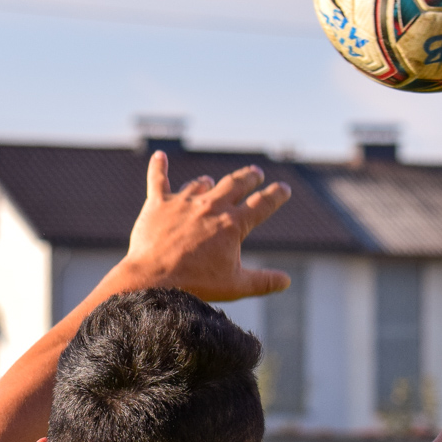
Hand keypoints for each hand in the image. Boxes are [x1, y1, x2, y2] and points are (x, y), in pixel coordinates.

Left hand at [121, 151, 293, 300]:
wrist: (154, 279)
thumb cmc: (196, 284)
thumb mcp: (235, 286)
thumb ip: (263, 281)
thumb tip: (287, 281)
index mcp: (232, 225)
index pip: (262, 204)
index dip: (276, 195)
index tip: (284, 188)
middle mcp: (210, 207)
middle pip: (235, 184)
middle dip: (248, 177)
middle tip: (255, 173)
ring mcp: (183, 203)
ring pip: (199, 184)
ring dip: (207, 182)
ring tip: (210, 181)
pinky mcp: (158, 204)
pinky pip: (158, 180)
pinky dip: (158, 167)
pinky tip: (159, 156)